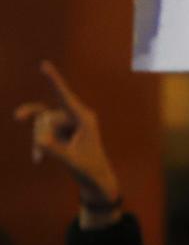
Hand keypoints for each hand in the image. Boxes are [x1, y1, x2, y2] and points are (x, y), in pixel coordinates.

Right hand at [14, 61, 120, 210]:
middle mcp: (76, 116)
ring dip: (38, 142)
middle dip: (41, 134)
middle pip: (46, 117)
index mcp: (84, 117)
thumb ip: (53, 148)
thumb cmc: (88, 168)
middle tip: (42, 149)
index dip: (54, 80)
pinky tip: (37, 160)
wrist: (95, 179)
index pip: (65, 96)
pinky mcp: (62, 131)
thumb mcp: (70, 159)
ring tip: (39, 158)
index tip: (43, 64)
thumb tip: (38, 138)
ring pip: (42, 124)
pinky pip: (42, 131)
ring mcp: (68, 123)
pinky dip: (38, 145)